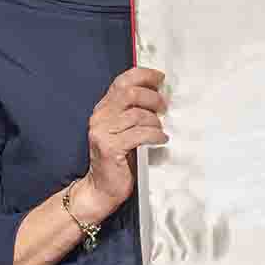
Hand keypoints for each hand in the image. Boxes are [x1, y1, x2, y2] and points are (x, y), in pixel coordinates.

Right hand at [80, 66, 169, 217]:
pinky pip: (140, 134)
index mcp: (103, 109)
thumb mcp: (123, 131)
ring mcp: (102, 132)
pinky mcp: (110, 147)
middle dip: (152, 98)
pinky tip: (160, 140)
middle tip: (164, 107)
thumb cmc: (117, 161)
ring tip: (160, 131)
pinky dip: (155, 135)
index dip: (143, 75)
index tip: (160, 78)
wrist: (100, 189)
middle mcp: (100, 117)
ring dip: (155, 122)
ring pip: (137, 115)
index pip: (121, 82)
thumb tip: (160, 98)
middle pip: (130, 94)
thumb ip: (133, 113)